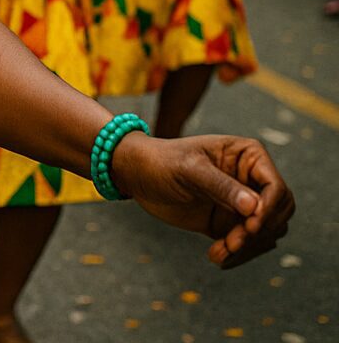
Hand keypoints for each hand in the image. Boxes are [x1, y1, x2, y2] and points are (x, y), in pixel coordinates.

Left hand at [112, 133, 293, 268]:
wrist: (137, 175)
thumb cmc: (161, 161)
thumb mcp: (188, 169)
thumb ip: (220, 186)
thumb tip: (254, 207)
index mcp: (248, 156)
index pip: (276, 187)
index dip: (268, 210)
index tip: (250, 227)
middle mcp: (251, 179)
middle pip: (276, 214)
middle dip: (258, 233)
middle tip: (231, 244)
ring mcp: (243, 203)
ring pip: (265, 233)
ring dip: (247, 248)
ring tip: (217, 253)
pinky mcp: (230, 222)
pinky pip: (248, 244)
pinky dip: (238, 254)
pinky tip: (216, 257)